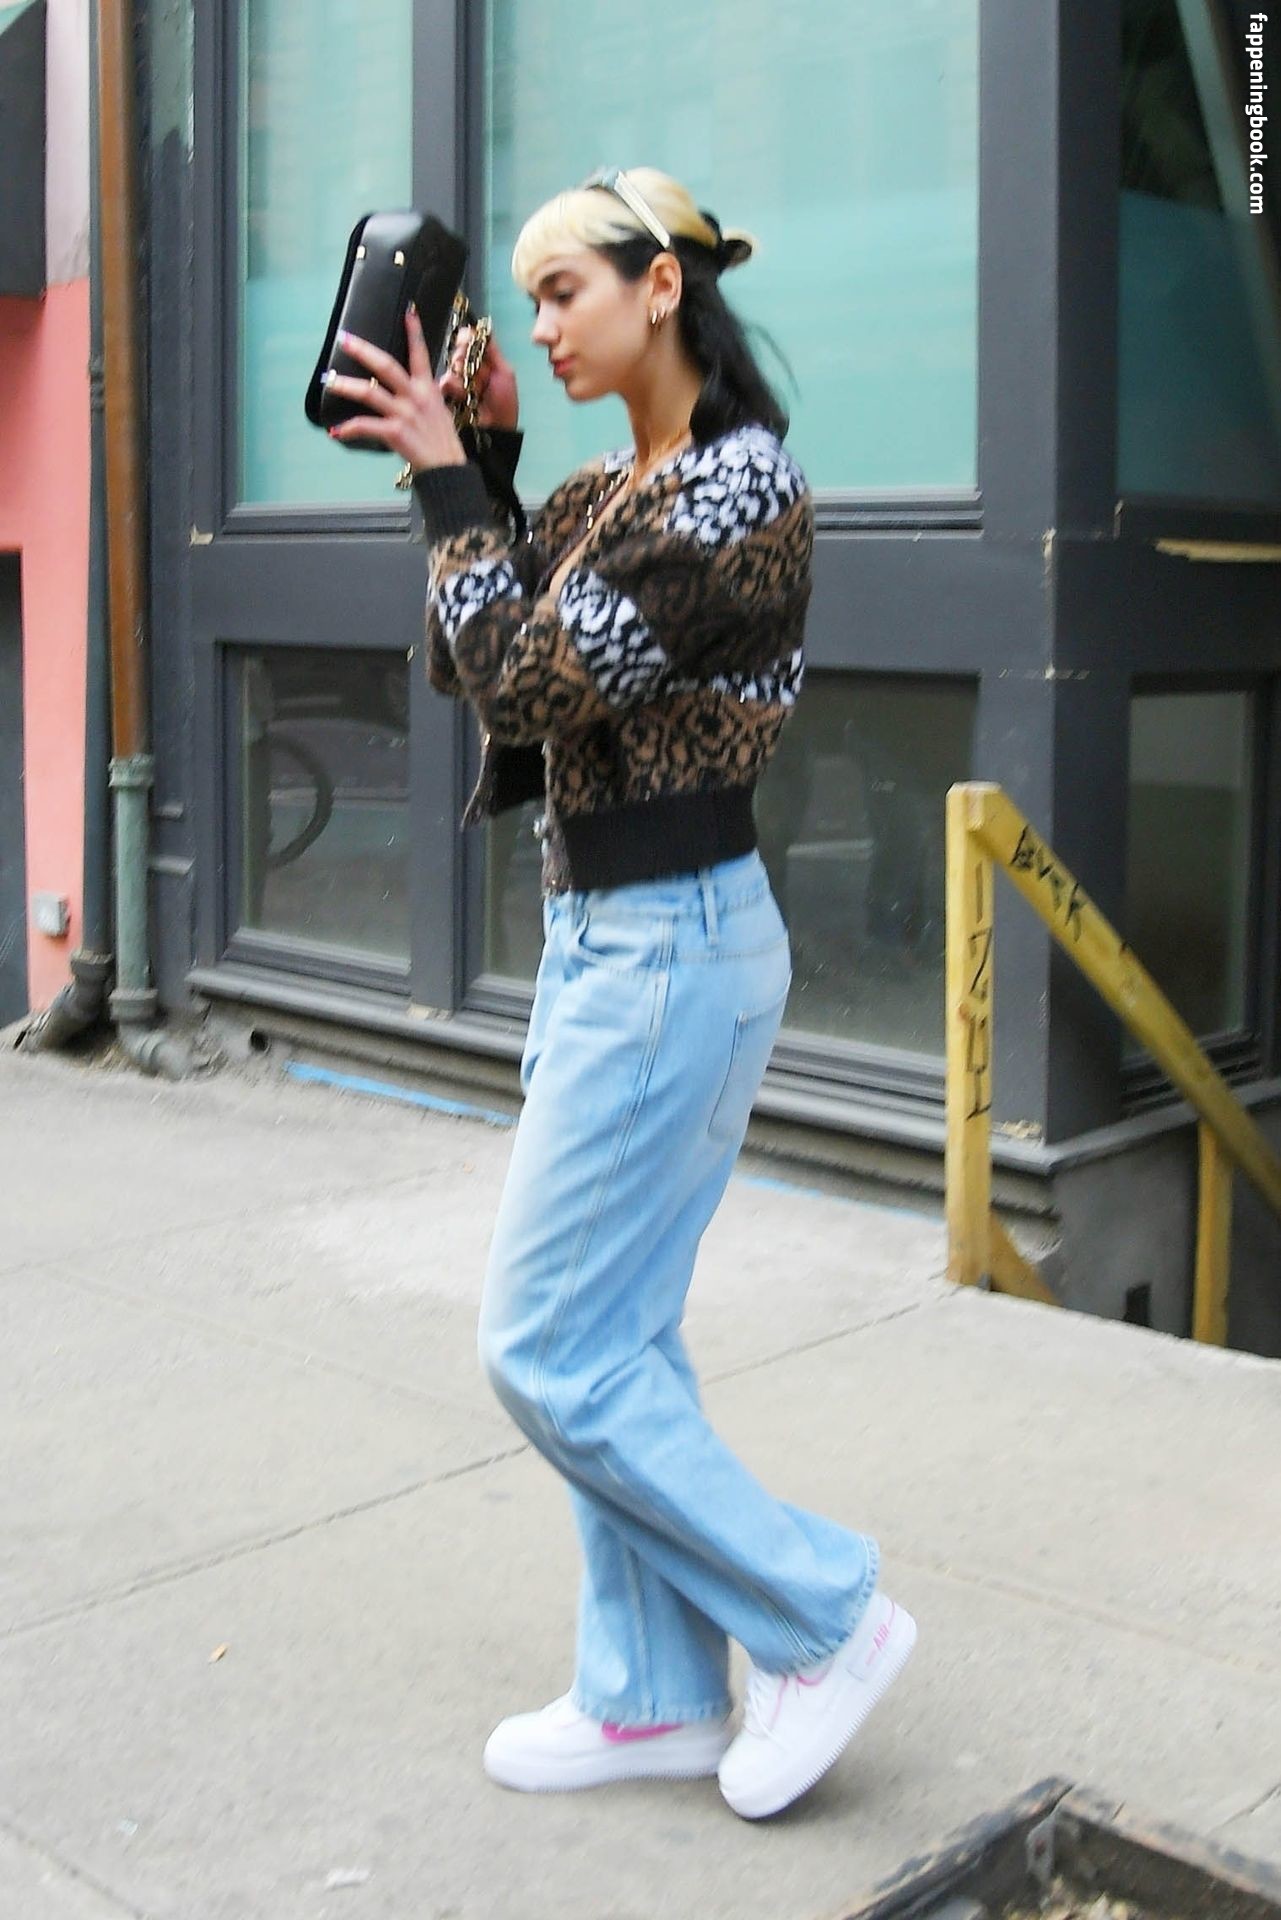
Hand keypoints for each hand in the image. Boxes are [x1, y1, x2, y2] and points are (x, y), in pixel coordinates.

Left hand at [323, 309, 465, 468]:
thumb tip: (412, 391)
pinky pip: (365, 426)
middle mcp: (416, 396)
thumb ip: (425, 398)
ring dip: (346, 386)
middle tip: (344, 339)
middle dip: (363, 351)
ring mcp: (404, 413)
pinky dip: (348, 429)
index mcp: (428, 388)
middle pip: (385, 366)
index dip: (414, 332)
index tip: (407, 311)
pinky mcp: (395, 432)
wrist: (448, 469)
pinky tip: (335, 432)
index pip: (420, 354)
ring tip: (330, 382)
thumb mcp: (440, 412)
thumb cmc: (443, 443)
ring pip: (369, 392)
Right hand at [440, 326, 519, 431]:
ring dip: (463, 376)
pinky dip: (455, 387)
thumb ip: (493, 349)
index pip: (468, 339)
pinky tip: (464, 396)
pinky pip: (444, 381)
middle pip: (458, 350)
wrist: (496, 428)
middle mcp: (468, 368)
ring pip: (451, 365)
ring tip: (474, 390)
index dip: (467, 339)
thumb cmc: (504, 405)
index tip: (468, 343)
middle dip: (466, 359)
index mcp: (482, 360)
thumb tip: (481, 329)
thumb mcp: (505, 372)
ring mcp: (457, 381)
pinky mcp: (447, 394)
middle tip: (478, 373)